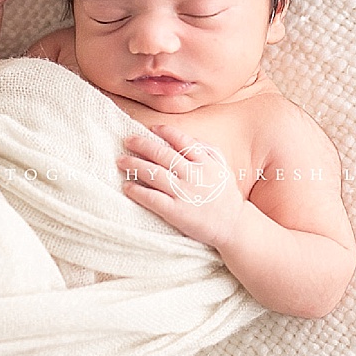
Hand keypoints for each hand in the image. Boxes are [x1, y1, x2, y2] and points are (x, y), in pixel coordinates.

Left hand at [117, 124, 245, 249]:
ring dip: (134, 165)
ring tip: (120, 161)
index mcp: (206, 163)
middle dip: (142, 145)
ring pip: (154, 174)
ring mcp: (185, 193)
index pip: (183, 141)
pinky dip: (137, 191)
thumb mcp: (222, 168)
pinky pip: (152, 198)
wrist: (234, 226)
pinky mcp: (176, 211)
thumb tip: (184, 136)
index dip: (166, 132)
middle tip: (126, 140)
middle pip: (163, 155)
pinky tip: (126, 187)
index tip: (150, 128)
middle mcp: (194, 175)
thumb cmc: (224, 195)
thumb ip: (207, 150)